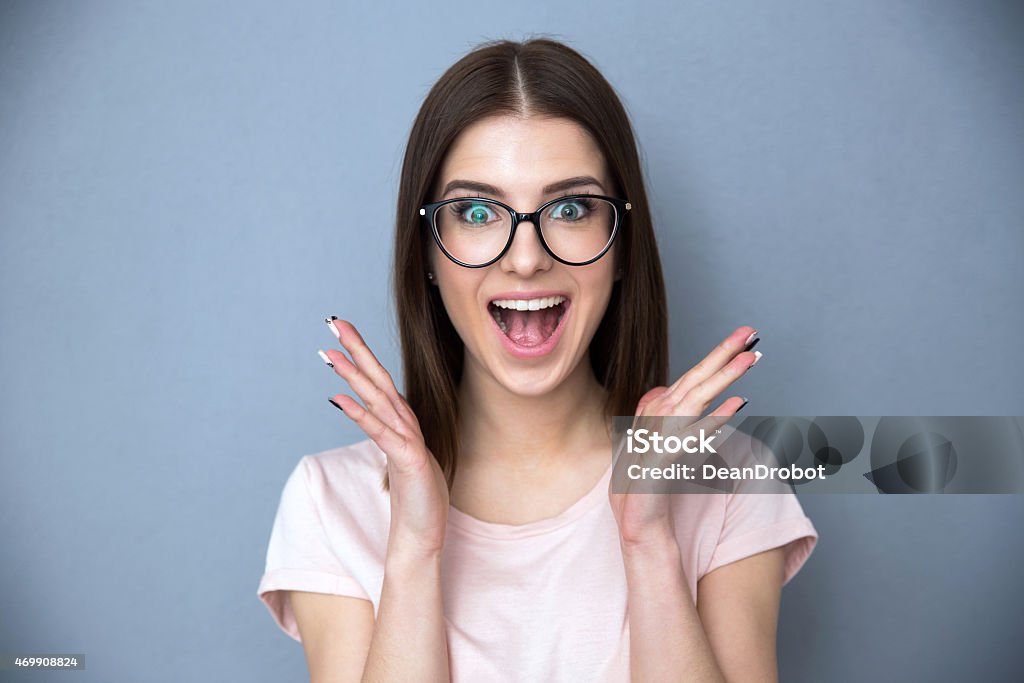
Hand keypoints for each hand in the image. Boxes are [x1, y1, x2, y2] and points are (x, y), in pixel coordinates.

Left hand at [320, 317, 449, 559]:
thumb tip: (375, 420)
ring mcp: (409, 441)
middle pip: (379, 378)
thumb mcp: (401, 460)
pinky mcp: (409, 460)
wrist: (423, 536)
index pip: (379, 381)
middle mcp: (406, 426)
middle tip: (333, 321)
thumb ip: (390, 437)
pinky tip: (338, 399)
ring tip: (330, 353)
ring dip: (354, 374)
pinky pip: (381, 433)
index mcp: (401, 424)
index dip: (361, 355)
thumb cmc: (414, 501)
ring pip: (379, 399)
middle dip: (356, 348)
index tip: (340, 334)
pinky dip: (359, 414)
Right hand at [610, 325, 760, 548]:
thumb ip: (664, 417)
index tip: (741, 340)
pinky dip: (715, 419)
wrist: (639, 526)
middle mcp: (657, 421)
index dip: (715, 357)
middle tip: (749, 332)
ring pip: (695, 399)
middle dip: (721, 353)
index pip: (691, 378)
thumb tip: (674, 392)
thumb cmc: (649, 488)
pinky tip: (737, 405)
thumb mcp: (660, 446)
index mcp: (658, 415)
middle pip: (694, 380)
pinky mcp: (663, 462)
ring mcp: (659, 440)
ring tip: (749, 359)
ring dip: (723, 377)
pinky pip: (694, 437)